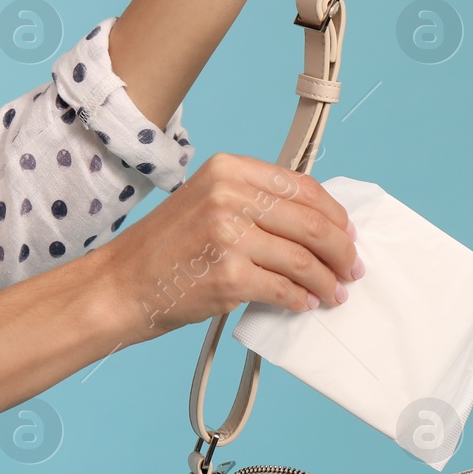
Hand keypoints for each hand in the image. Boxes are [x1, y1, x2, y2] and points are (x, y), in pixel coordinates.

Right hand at [88, 153, 363, 339]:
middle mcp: (229, 196)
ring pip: (304, 259)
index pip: (302, 186)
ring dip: (327, 281)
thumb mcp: (206, 201)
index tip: (348, 234)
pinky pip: (284, 289)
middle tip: (352, 269)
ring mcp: (228, 235)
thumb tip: (316, 223)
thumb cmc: (164, 249)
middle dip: (342, 250)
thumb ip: (254, 202)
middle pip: (312, 223)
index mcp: (228, 170)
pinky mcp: (228, 276)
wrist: (120, 285)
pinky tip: (305, 304)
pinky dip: (302, 299)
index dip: (335, 214)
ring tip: (334, 293)